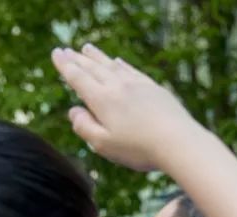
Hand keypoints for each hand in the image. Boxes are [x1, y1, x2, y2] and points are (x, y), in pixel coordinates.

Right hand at [50, 44, 200, 171]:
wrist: (179, 142)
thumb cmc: (140, 149)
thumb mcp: (103, 145)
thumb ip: (84, 127)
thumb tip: (74, 111)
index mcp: (102, 100)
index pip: (78, 78)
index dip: (65, 65)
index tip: (56, 54)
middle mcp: (118, 87)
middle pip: (93, 68)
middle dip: (77, 58)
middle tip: (66, 49)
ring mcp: (138, 85)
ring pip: (112, 66)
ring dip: (98, 57)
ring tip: (87, 48)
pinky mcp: (154, 89)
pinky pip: (132, 71)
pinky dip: (122, 64)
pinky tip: (118, 62)